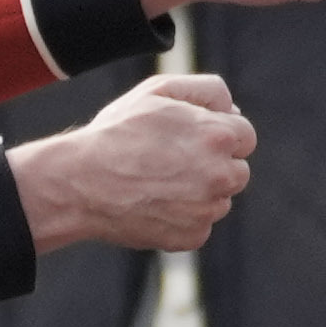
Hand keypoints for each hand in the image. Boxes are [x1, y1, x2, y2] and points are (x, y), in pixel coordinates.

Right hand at [22, 74, 260, 255]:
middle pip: (238, 171)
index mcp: (218, 135)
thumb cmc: (116, 133)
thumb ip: (206, 90)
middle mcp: (221, 175)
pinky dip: (183, 217)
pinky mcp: (193, 236)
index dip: (219, 134)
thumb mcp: (158, 90)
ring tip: (157, 182)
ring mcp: (208, 210)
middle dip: (214, 165)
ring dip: (200, 192)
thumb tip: (233, 109)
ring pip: (219, 200)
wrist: (80, 183)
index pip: (245, 136)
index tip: (193, 138)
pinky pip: (200, 225)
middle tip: (173, 161)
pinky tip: (154, 204)